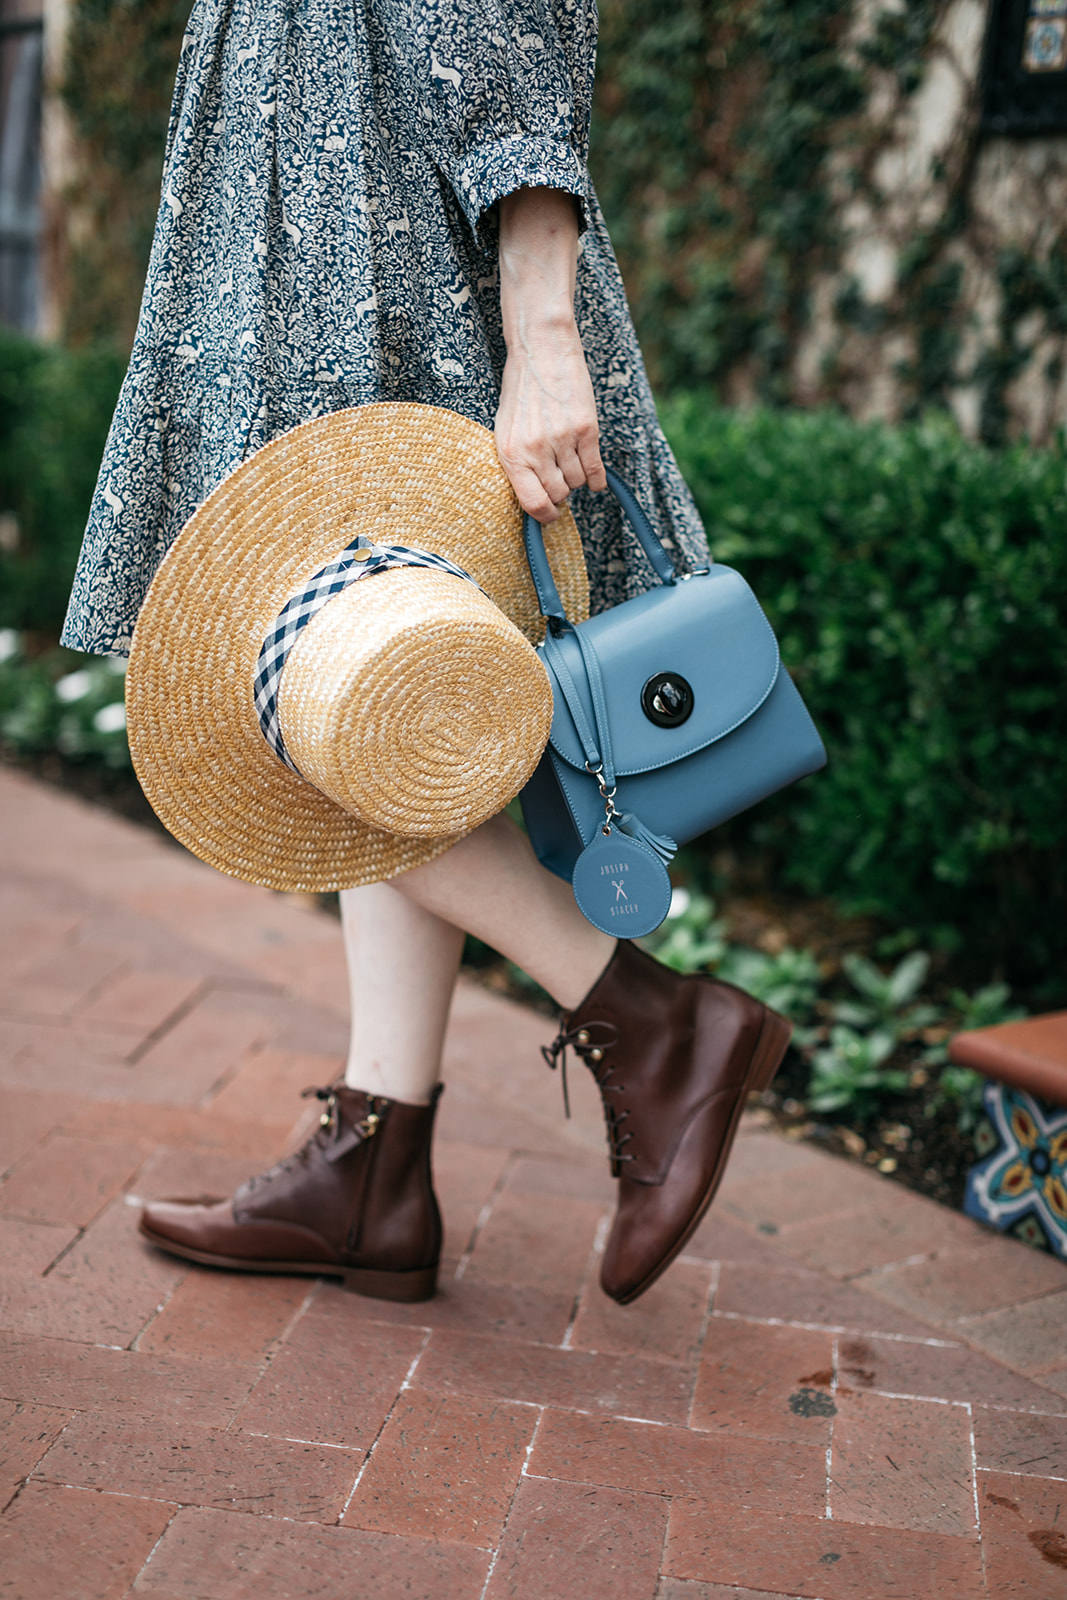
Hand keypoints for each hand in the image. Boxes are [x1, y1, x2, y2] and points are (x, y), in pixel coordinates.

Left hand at [494, 187, 606, 522]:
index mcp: (511, 453)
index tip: (550, 514)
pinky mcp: (587, 428)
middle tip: (560, 481)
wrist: (541, 348)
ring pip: (577, 483)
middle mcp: (536, 450)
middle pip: (559, 495)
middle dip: (561, 493)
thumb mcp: (506, 428)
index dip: (544, 516)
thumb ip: (517, 463)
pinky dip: (597, 479)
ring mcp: (563, 440)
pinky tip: (595, 480)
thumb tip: (533, 497)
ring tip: (570, 464)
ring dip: (576, 479)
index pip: (532, 504)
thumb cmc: (520, 389)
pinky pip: (596, 469)